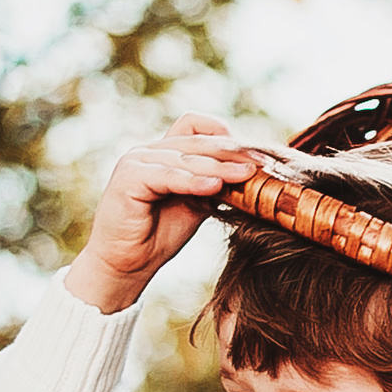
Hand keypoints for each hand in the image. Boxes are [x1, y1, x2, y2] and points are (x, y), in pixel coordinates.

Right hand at [65, 115, 273, 313]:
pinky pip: (167, 176)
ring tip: (247, 175)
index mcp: (166, 152)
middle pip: (198, 142)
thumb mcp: (197, 203)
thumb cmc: (160, 234)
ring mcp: (136, 160)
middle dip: (233, 154)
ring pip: (186, 158)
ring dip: (220, 167)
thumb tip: (252, 173)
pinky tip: (215, 187)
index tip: (259, 155)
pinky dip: (193, 181)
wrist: (128, 263)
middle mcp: (150, 150)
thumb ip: (216, 184)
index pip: (200, 128)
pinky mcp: (128, 177)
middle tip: (263, 164)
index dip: (229, 138)